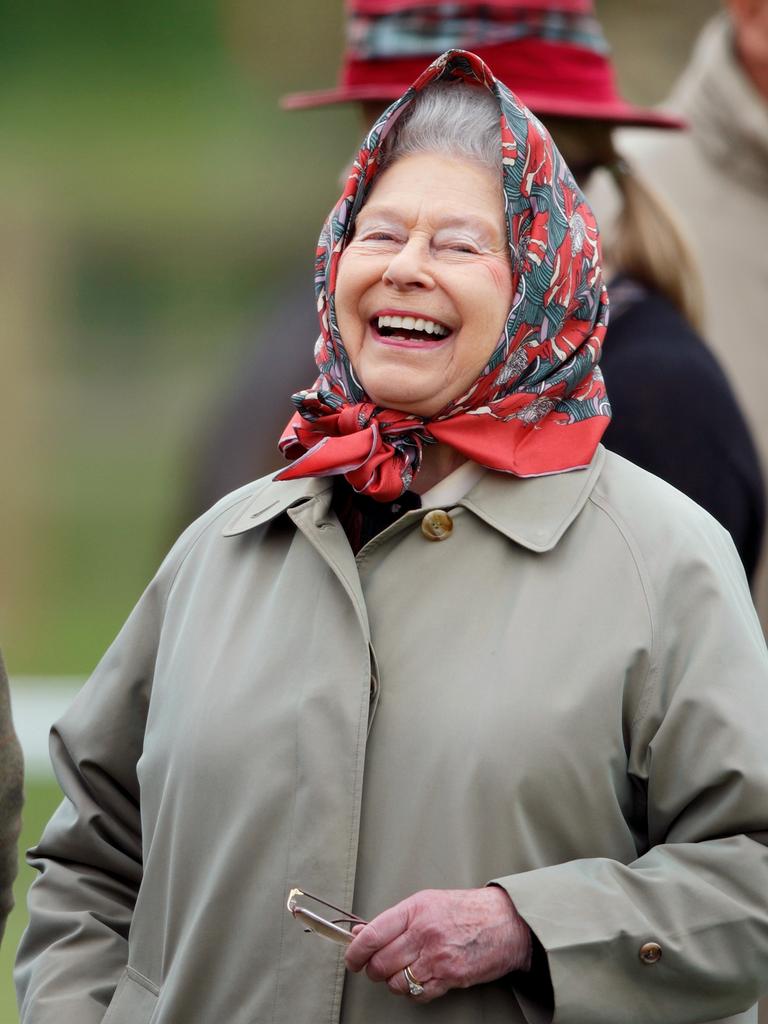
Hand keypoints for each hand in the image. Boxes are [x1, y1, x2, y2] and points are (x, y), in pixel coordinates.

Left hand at [344, 886, 531, 1002]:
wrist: (505, 922)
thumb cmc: (465, 910)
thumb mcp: (427, 903)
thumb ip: (394, 919)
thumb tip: (361, 932)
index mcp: (415, 909)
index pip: (373, 934)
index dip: (355, 951)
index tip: (351, 958)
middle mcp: (424, 933)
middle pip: (381, 963)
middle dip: (374, 970)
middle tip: (377, 967)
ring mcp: (437, 957)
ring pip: (396, 982)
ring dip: (394, 982)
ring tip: (402, 971)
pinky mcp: (450, 977)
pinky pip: (417, 994)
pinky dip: (413, 992)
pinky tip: (419, 979)